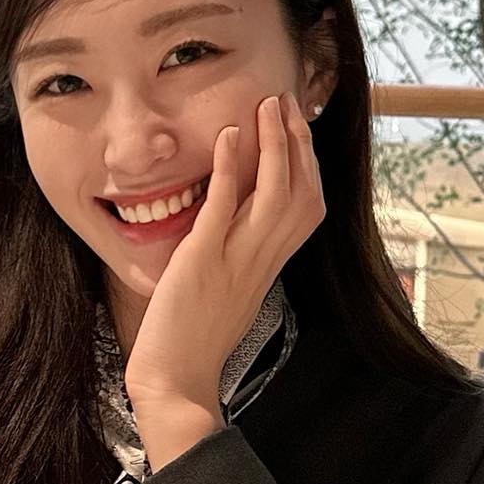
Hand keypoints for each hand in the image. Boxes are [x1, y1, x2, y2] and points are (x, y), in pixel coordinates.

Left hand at [123, 92, 324, 422]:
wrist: (174, 380)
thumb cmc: (191, 340)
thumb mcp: (226, 291)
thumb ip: (236, 257)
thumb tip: (232, 225)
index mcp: (268, 266)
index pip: (308, 206)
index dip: (307, 164)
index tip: (296, 129)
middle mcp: (262, 260)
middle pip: (303, 191)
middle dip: (297, 143)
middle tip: (285, 103)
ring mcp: (236, 260)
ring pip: (276, 192)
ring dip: (274, 144)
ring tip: (266, 106)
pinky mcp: (203, 261)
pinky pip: (225, 207)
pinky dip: (232, 168)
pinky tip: (231, 134)